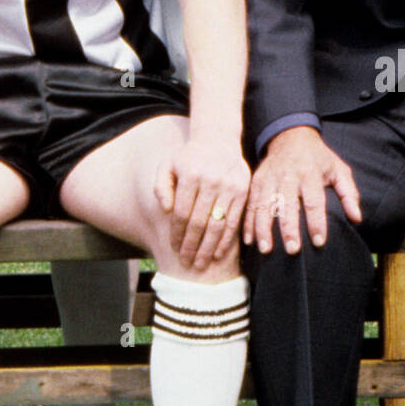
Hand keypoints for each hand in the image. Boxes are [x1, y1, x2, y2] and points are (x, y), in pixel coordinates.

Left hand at [154, 132, 249, 269]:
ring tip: (200, 264)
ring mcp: (230, 187)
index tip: (174, 248)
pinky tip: (218, 254)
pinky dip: (226, 240)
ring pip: (217, 225)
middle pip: (199, 222)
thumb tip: (166, 210)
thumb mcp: (168, 165)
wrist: (218, 141)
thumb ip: (161, 187)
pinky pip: (234, 221)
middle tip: (186, 263)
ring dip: (208, 248)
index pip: (182, 212)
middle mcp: (212, 181)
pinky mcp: (243, 192)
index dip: (177, 233)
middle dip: (192, 246)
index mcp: (191, 174)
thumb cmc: (189, 157)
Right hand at [242, 126, 361, 254]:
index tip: (319, 242)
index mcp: (310, 173)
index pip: (314, 201)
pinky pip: (250, 204)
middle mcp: (288, 176)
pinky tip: (249, 241)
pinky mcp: (256, 181)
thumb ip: (349, 194)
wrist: (291, 136)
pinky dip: (248, 223)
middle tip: (292, 250)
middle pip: (287, 204)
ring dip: (263, 229)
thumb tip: (357, 218)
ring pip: (264, 205)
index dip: (317, 222)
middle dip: (288, 229)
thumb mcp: (338, 170)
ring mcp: (269, 178)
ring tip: (266, 250)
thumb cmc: (319, 158)